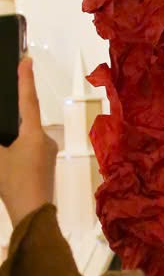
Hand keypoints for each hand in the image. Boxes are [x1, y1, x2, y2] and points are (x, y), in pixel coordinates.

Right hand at [0, 60, 56, 227]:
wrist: (33, 215)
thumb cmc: (15, 184)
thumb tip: (1, 136)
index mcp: (34, 134)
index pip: (28, 100)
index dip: (26, 80)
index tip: (27, 60)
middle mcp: (45, 140)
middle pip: (26, 120)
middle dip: (13, 114)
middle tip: (5, 118)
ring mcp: (47, 153)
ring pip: (26, 136)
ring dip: (13, 136)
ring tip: (3, 146)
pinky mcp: (45, 166)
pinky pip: (29, 149)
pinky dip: (17, 147)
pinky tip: (7, 156)